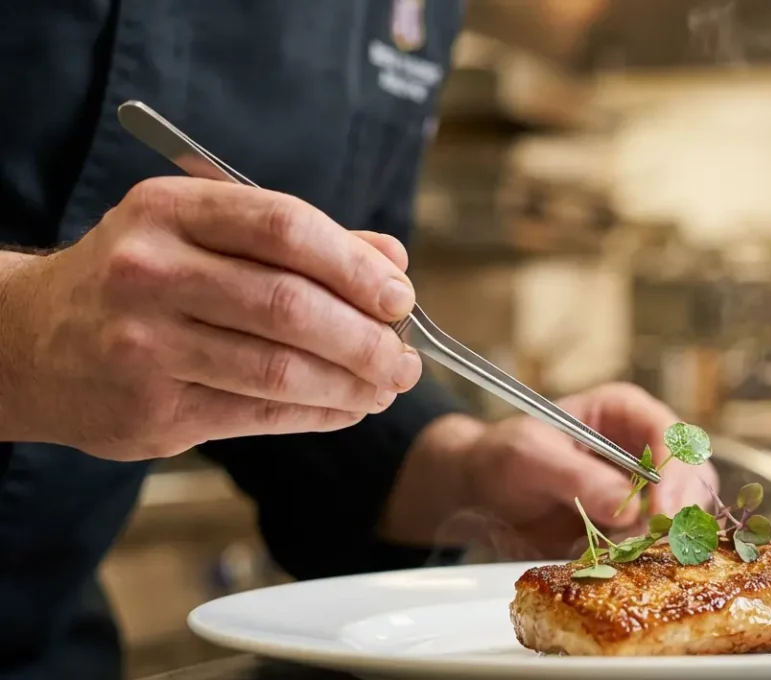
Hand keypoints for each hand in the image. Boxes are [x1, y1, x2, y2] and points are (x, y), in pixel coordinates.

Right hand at [0, 177, 423, 459]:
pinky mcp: (151, 409)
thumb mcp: (200, 232)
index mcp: (171, 211)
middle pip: (289, 305)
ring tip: (386, 386)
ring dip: (351, 383)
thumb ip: (298, 241)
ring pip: (278, 368)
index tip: (400, 296)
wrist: (26, 342)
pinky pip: (257, 413)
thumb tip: (392, 260)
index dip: (356, 265)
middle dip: (366, 337)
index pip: (286, 227)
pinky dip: (318, 413)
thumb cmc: (138, 279)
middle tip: (405, 357)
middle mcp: (150, 272)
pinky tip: (347, 407)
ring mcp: (145, 344)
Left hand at [380, 383, 718, 558]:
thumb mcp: (530, 457)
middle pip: (693, 474)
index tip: (659, 512)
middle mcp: (646, 446)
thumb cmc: (501, 457)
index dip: (674, 473)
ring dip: (671, 536)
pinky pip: (661, 540)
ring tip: (643, 557)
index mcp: (625, 411)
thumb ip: (577, 477)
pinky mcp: (636, 524)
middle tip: (661, 543)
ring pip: (687, 510)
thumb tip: (626, 509)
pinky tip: (633, 566)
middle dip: (682, 509)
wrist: (480, 491)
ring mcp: (646, 487)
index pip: (671, 436)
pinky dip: (654, 555)